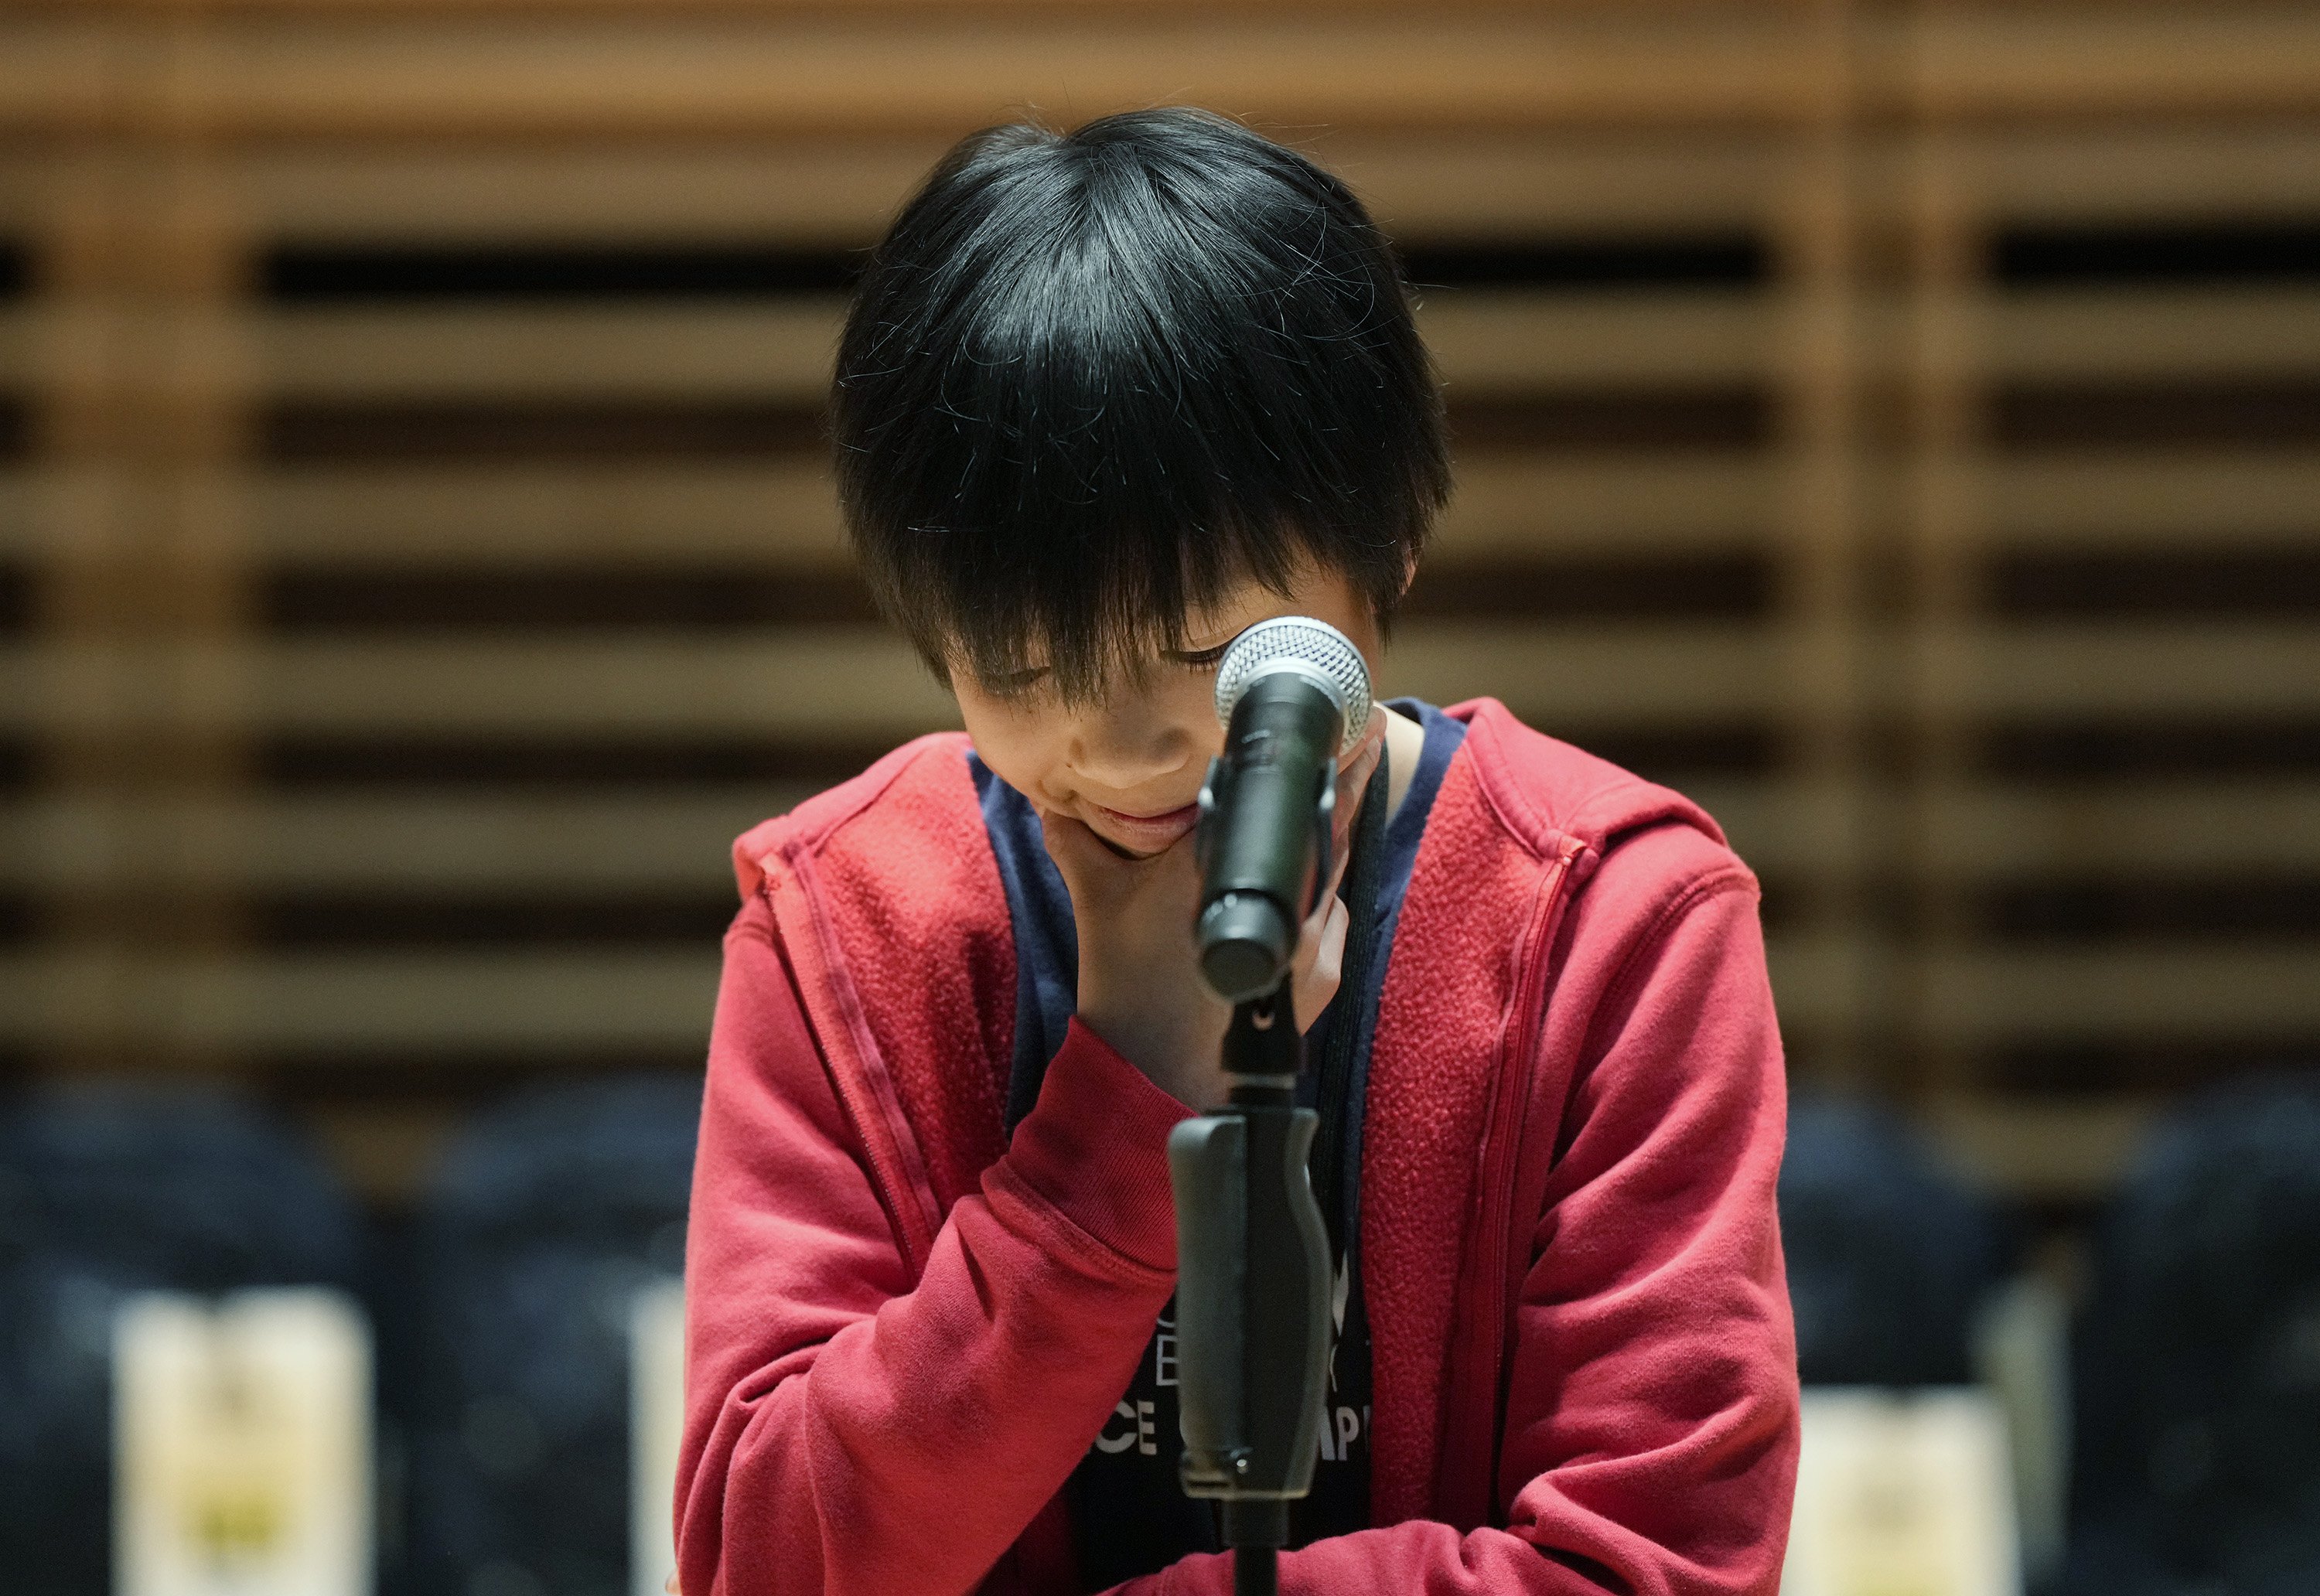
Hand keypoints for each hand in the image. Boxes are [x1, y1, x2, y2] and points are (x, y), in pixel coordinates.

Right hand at [1040, 713, 1384, 1109]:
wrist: (1154, 1074)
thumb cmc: (1128, 987)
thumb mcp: (1096, 901)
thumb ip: (1076, 841)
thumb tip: (1051, 799)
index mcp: (1226, 870)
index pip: (1297, 804)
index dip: (1338, 763)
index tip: (1360, 722)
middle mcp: (1282, 902)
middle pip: (1335, 829)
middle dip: (1348, 787)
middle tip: (1364, 741)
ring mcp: (1311, 942)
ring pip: (1335, 873)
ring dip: (1333, 840)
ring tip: (1337, 799)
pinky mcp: (1322, 976)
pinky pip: (1333, 916)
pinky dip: (1323, 892)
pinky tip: (1306, 880)